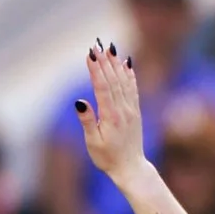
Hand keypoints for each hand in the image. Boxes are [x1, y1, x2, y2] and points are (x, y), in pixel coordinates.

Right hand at [74, 37, 145, 185]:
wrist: (131, 168)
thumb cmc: (107, 158)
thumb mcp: (93, 142)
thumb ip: (87, 121)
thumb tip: (79, 101)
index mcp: (111, 116)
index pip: (102, 87)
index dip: (95, 69)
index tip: (89, 54)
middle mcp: (123, 110)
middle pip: (113, 80)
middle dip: (104, 61)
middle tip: (97, 44)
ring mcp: (131, 110)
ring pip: (123, 81)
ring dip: (116, 63)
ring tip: (110, 48)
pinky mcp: (135, 111)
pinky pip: (132, 88)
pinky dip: (129, 74)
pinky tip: (126, 64)